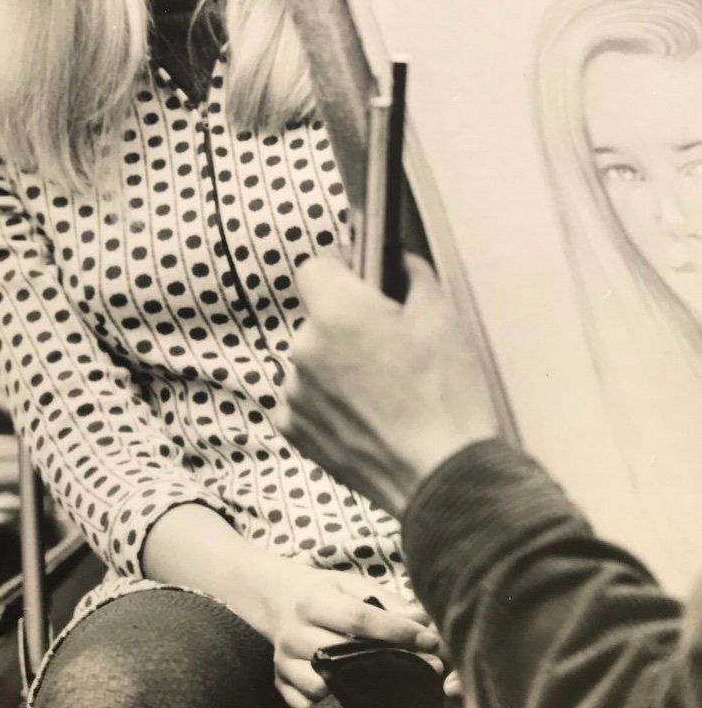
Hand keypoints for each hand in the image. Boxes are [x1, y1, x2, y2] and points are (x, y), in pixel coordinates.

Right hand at [265, 561, 440, 707]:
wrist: (281, 599)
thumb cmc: (327, 593)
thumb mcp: (353, 585)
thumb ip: (389, 602)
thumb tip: (422, 622)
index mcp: (313, 599)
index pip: (358, 618)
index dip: (397, 631)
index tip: (429, 640)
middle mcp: (294, 631)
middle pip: (342, 655)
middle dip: (389, 663)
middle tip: (426, 668)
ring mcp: (284, 660)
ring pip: (322, 686)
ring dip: (356, 688)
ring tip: (387, 682)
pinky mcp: (280, 681)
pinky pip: (306, 705)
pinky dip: (327, 705)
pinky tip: (349, 695)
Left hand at [278, 255, 497, 518]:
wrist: (442, 478)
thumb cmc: (445, 399)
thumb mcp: (442, 318)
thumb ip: (412, 275)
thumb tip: (399, 261)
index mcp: (338, 313)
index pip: (315, 267)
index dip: (341, 271)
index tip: (361, 283)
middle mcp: (305, 349)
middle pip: (317, 317)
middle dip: (346, 324)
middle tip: (388, 346)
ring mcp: (295, 392)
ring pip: (311, 359)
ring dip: (335, 365)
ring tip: (382, 389)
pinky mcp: (295, 430)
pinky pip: (305, 398)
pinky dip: (327, 402)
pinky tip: (366, 415)